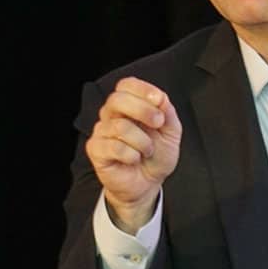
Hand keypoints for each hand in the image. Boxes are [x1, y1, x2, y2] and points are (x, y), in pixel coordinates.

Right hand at [85, 77, 181, 233]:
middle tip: (158, 124)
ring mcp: (101, 132)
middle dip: (143, 110)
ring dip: (142, 141)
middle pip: (117, 99)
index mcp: (128, 105)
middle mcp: (111, 115)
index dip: (143, 89)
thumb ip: (167, 112)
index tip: (160, 100)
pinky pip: (114, 147)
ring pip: (120, 127)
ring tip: (147, 151)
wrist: (147, 183)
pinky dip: (132, 155)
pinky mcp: (96, 150)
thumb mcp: (171, 132)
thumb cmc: (156, 155)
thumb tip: (161, 98)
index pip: (126, 85)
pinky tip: (134, 159)